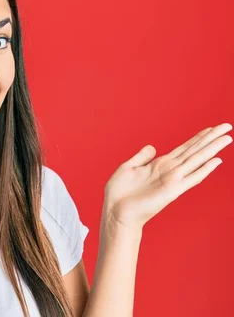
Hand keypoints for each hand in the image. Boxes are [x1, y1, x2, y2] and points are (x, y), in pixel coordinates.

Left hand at [102, 123, 231, 232]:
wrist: (115, 211)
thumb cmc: (119, 193)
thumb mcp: (128, 168)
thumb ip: (142, 157)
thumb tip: (152, 147)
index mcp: (160, 164)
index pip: (184, 148)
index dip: (198, 137)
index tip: (212, 128)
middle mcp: (170, 170)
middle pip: (195, 151)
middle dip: (211, 138)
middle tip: (227, 126)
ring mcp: (173, 180)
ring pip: (196, 160)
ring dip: (212, 149)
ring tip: (227, 138)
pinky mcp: (172, 191)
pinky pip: (191, 178)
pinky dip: (203, 169)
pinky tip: (215, 161)